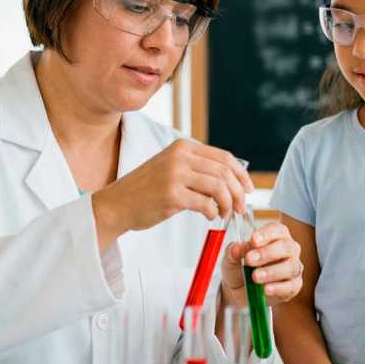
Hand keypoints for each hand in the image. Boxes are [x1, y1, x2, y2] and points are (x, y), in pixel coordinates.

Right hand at [90, 139, 252, 250]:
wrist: (117, 204)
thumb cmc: (146, 190)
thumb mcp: (171, 168)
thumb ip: (196, 168)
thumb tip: (231, 179)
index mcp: (182, 147)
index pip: (224, 157)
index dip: (241, 174)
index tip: (248, 188)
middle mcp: (179, 156)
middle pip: (224, 172)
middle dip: (239, 192)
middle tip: (240, 206)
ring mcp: (174, 174)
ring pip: (218, 187)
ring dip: (227, 203)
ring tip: (225, 213)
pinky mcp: (171, 194)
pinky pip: (205, 203)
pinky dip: (213, 212)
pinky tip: (210, 216)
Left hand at [221, 222, 302, 306]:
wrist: (239, 289)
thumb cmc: (239, 267)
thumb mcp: (231, 258)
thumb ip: (234, 251)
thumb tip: (236, 248)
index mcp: (276, 236)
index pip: (276, 230)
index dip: (266, 234)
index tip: (253, 240)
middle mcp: (288, 250)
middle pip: (286, 247)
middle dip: (268, 253)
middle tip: (250, 260)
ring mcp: (293, 268)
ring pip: (291, 267)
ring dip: (272, 272)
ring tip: (255, 277)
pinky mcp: (293, 286)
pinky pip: (291, 286)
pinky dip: (278, 288)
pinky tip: (266, 289)